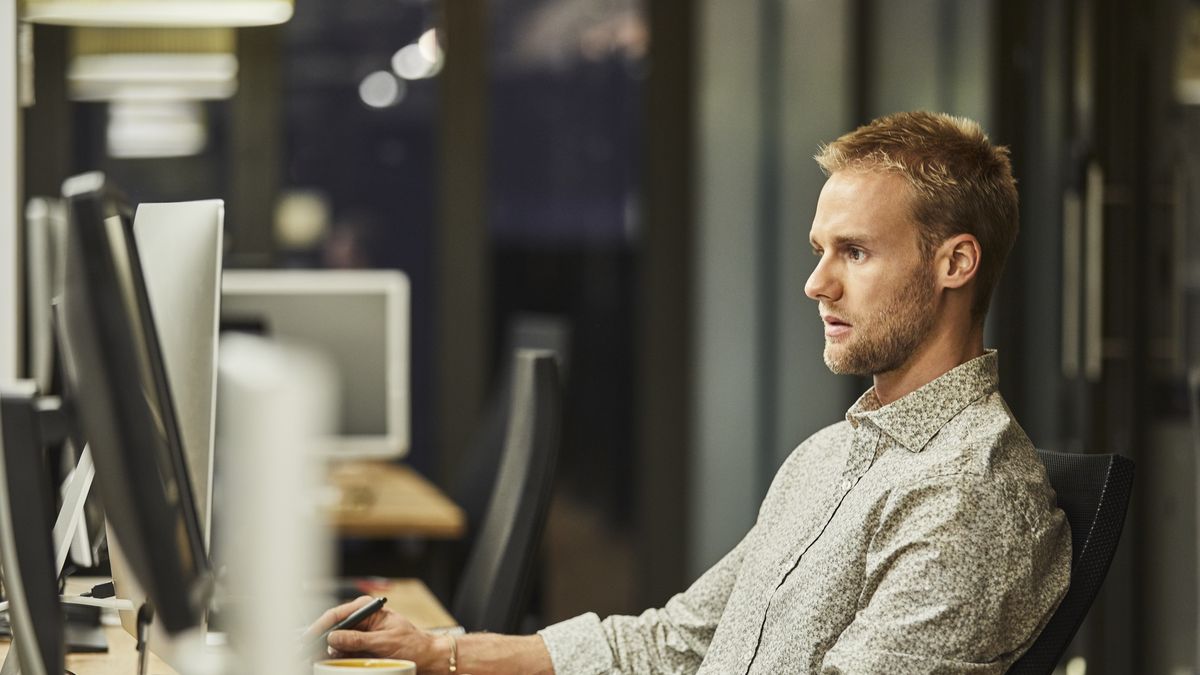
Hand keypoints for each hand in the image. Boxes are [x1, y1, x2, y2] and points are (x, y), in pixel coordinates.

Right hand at [305, 595, 438, 662]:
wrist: (427, 657)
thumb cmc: (412, 644)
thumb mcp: (384, 641)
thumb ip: (358, 639)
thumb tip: (333, 638)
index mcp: (367, 609)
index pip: (336, 614)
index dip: (319, 627)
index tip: (308, 639)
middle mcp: (361, 619)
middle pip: (332, 628)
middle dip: (318, 640)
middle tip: (304, 653)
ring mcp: (360, 633)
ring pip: (334, 642)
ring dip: (324, 651)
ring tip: (311, 659)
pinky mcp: (361, 647)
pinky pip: (342, 652)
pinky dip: (334, 658)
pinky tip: (327, 663)